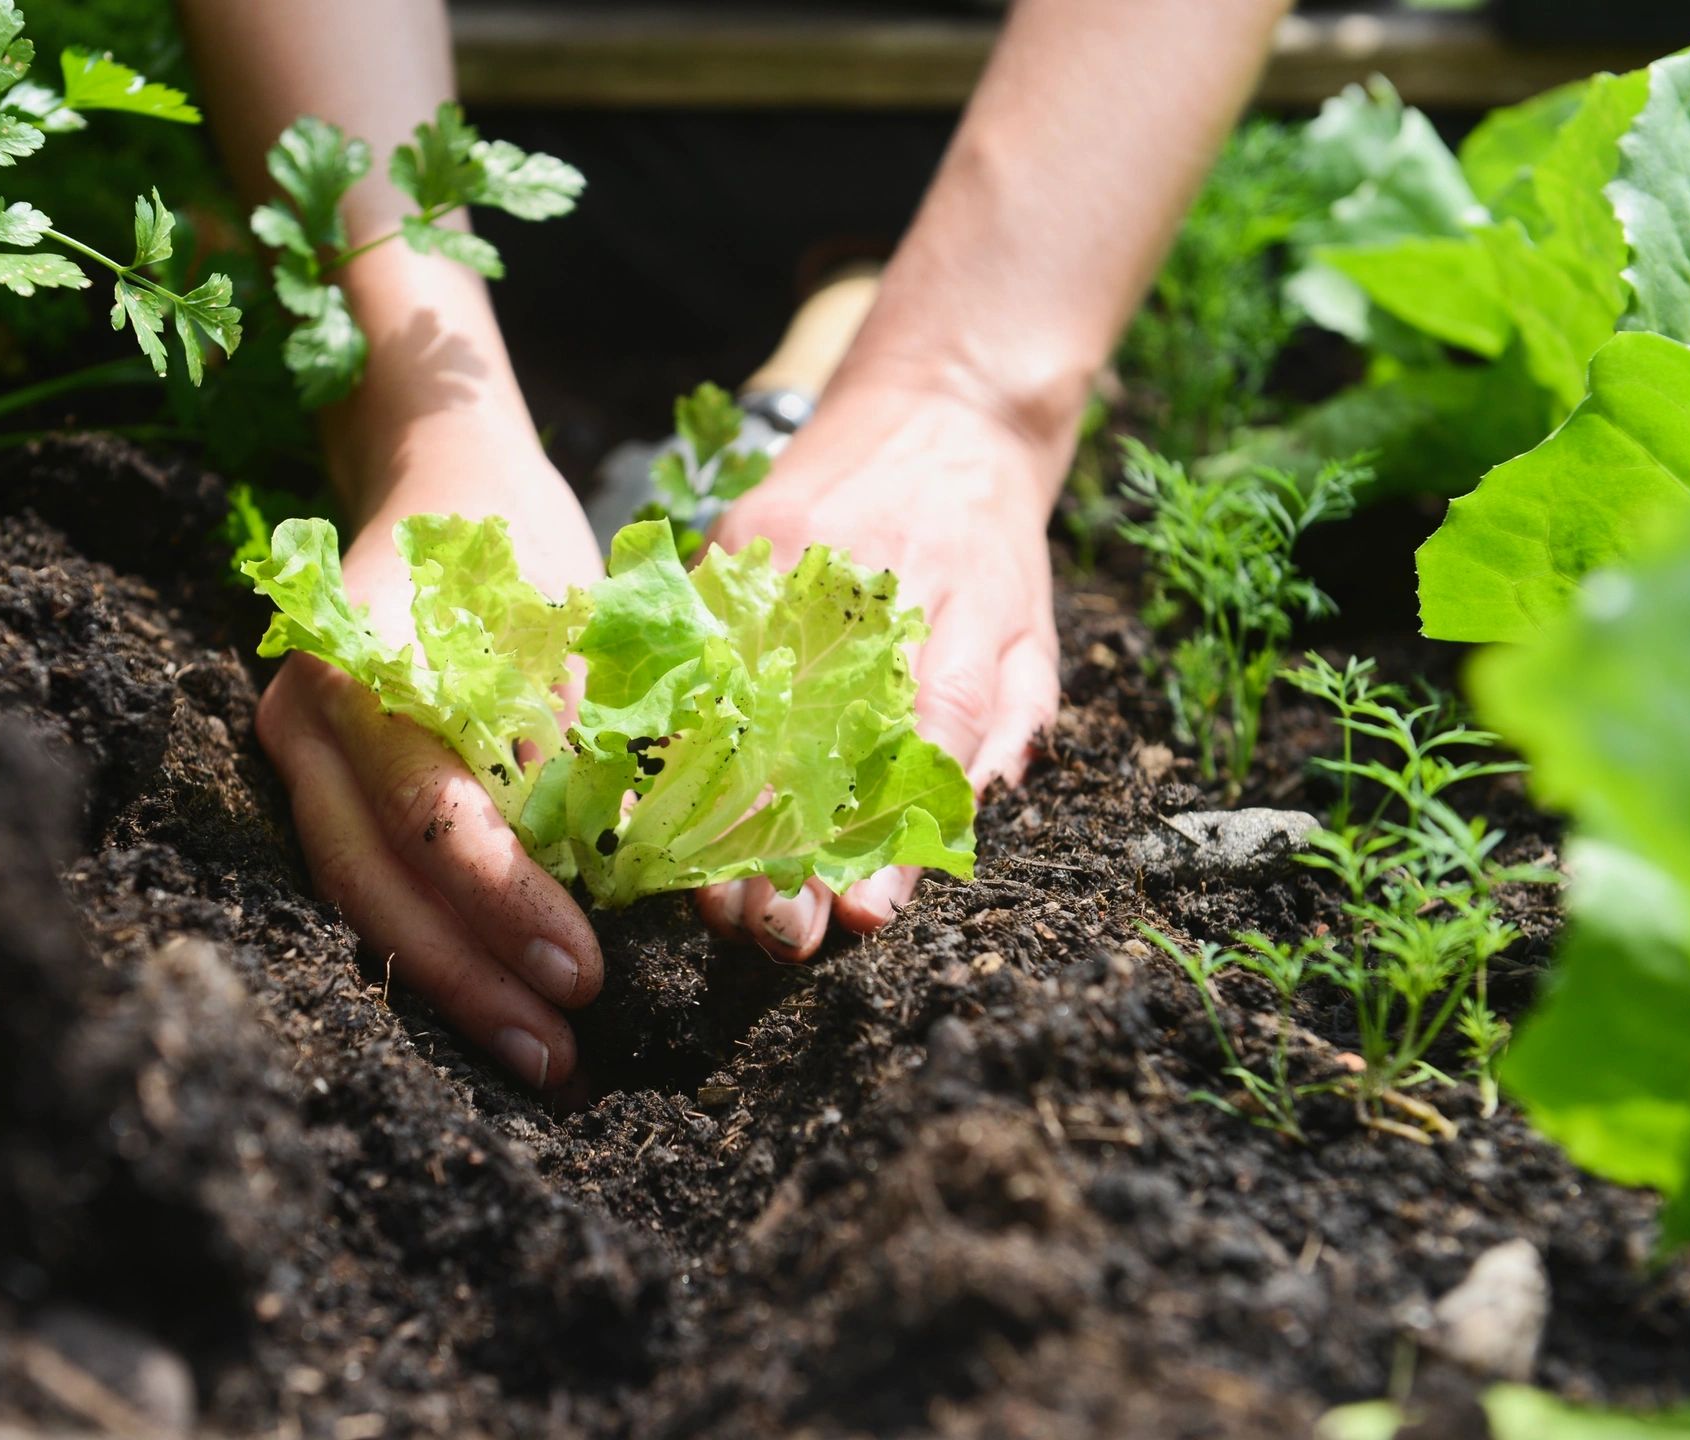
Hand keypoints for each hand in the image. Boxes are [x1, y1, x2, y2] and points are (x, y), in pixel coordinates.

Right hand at [254, 416, 606, 1090]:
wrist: (435, 473)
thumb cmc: (518, 544)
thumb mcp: (572, 624)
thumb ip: (584, 742)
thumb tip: (628, 877)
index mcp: (369, 667)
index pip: (432, 814)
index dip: (507, 903)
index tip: (588, 973)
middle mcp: (308, 719)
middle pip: (374, 880)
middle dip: (470, 977)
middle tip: (558, 1056)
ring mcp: (296, 755)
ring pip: (354, 898)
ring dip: (446, 984)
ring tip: (536, 1057)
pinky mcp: (315, 783)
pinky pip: (358, 883)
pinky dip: (425, 947)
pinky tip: (491, 1005)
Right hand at [696, 382, 1066, 958]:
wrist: (941, 402)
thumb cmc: (991, 543)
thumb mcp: (1032, 631)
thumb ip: (1009, 725)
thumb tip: (964, 819)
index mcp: (963, 612)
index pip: (928, 737)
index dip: (892, 833)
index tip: (860, 915)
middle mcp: (876, 584)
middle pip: (823, 733)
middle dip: (791, 845)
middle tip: (771, 934)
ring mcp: (794, 556)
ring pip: (747, 697)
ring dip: (724, 806)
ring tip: (709, 893)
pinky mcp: (738, 537)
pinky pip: (697, 643)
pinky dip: (675, 723)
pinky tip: (658, 796)